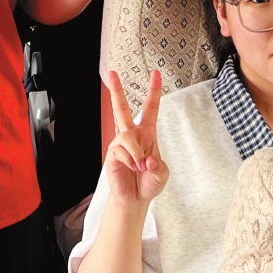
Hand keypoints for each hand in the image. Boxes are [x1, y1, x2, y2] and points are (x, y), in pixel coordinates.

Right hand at [103, 68, 167, 206]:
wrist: (136, 199)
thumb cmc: (149, 182)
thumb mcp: (162, 174)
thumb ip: (158, 166)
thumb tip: (147, 159)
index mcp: (147, 134)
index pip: (150, 108)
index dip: (154, 91)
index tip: (156, 74)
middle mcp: (132, 135)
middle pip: (122, 108)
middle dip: (116, 90)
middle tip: (111, 74)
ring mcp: (120, 144)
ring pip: (127, 136)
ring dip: (137, 153)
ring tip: (140, 166)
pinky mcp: (112, 154)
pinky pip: (121, 150)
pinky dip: (130, 161)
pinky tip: (132, 168)